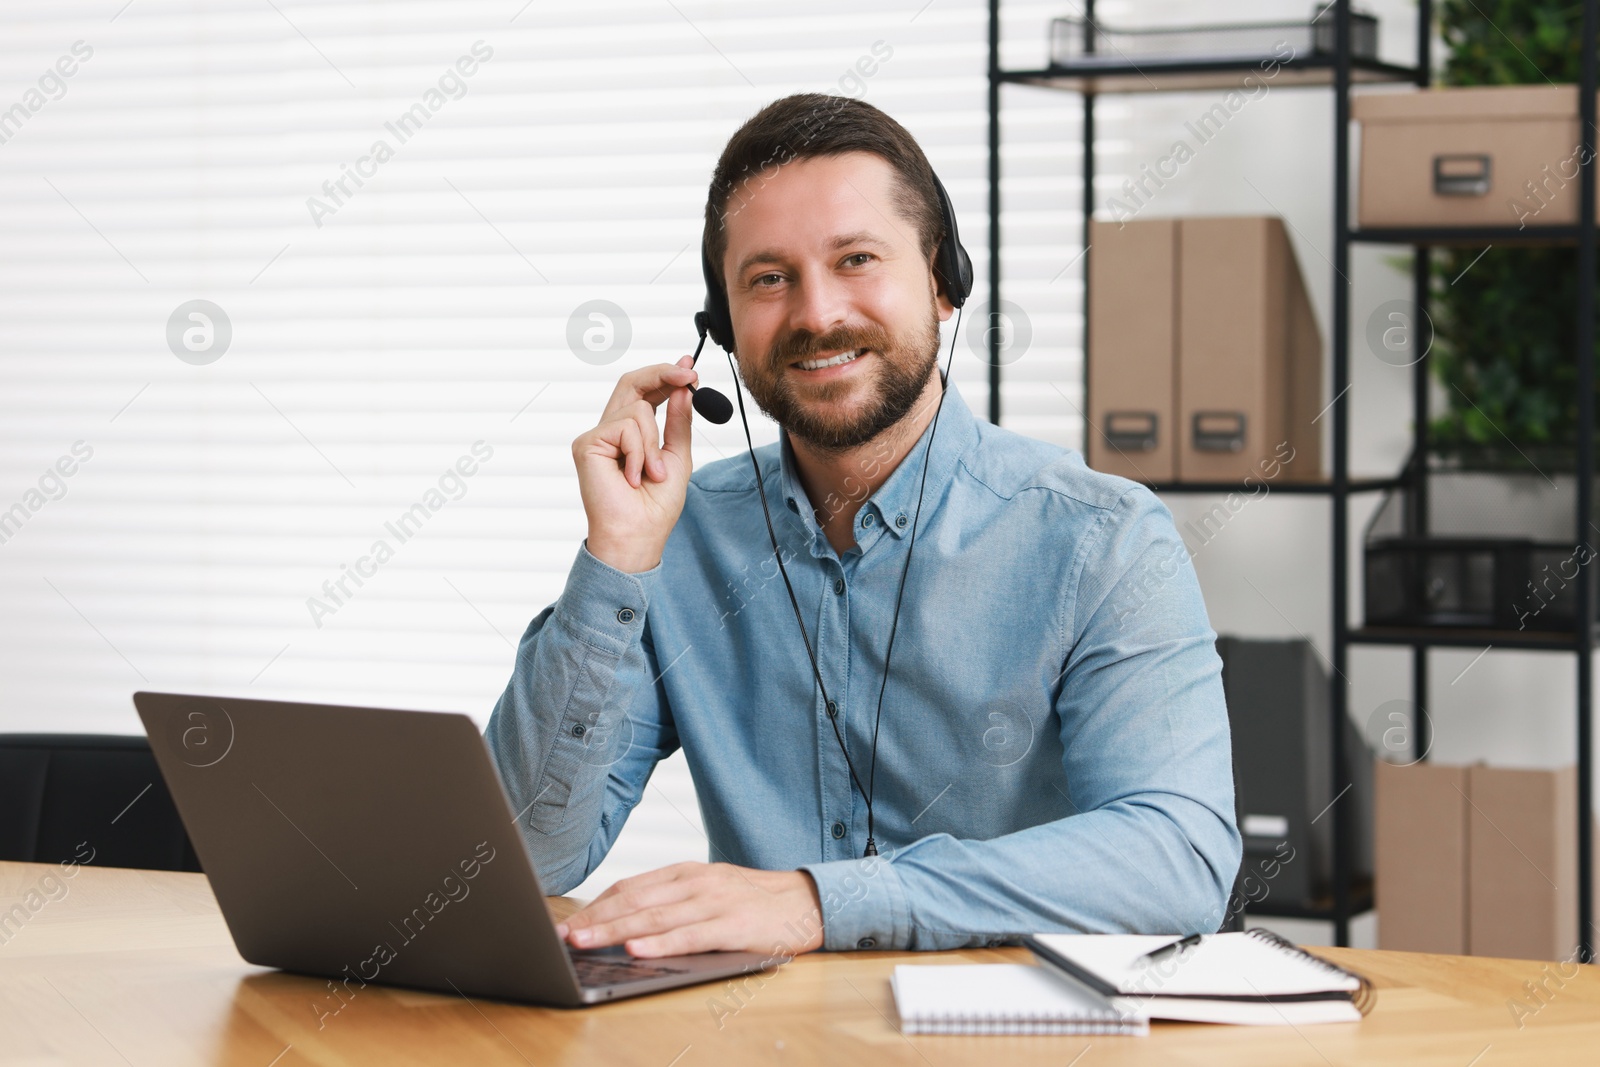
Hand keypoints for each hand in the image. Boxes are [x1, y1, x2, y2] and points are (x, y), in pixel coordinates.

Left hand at [555, 862, 824, 958]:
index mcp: (686, 873)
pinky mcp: (732, 925)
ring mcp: (713, 901)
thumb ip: (673, 903)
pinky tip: (636, 950)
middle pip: (634, 901)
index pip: (630, 887)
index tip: (568, 923)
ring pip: (654, 918)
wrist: (807, 902)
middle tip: (564, 936)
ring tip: (584, 943)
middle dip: (594, 920)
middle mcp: (695, 882)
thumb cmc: (752, 902)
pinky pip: (689, 935)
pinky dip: (659, 943)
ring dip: (614, 931)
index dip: (596, 906)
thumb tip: (625, 925)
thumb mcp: (709, 892)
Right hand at [572, 356, 698, 572]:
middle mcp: (610, 431)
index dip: (665, 376)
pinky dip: (640, 453)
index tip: (689, 368)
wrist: (638, 535)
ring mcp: (597, 436)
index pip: (644, 393)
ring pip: (638, 410)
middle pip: (631, 383)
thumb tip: (683, 390)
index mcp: (630, 434)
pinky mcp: (587, 444)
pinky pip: (626, 427)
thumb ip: (678, 423)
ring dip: (654, 444)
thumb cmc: (655, 507)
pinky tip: (634, 477)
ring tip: (653, 474)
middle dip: (663, 374)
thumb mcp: (678, 458)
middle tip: (689, 376)